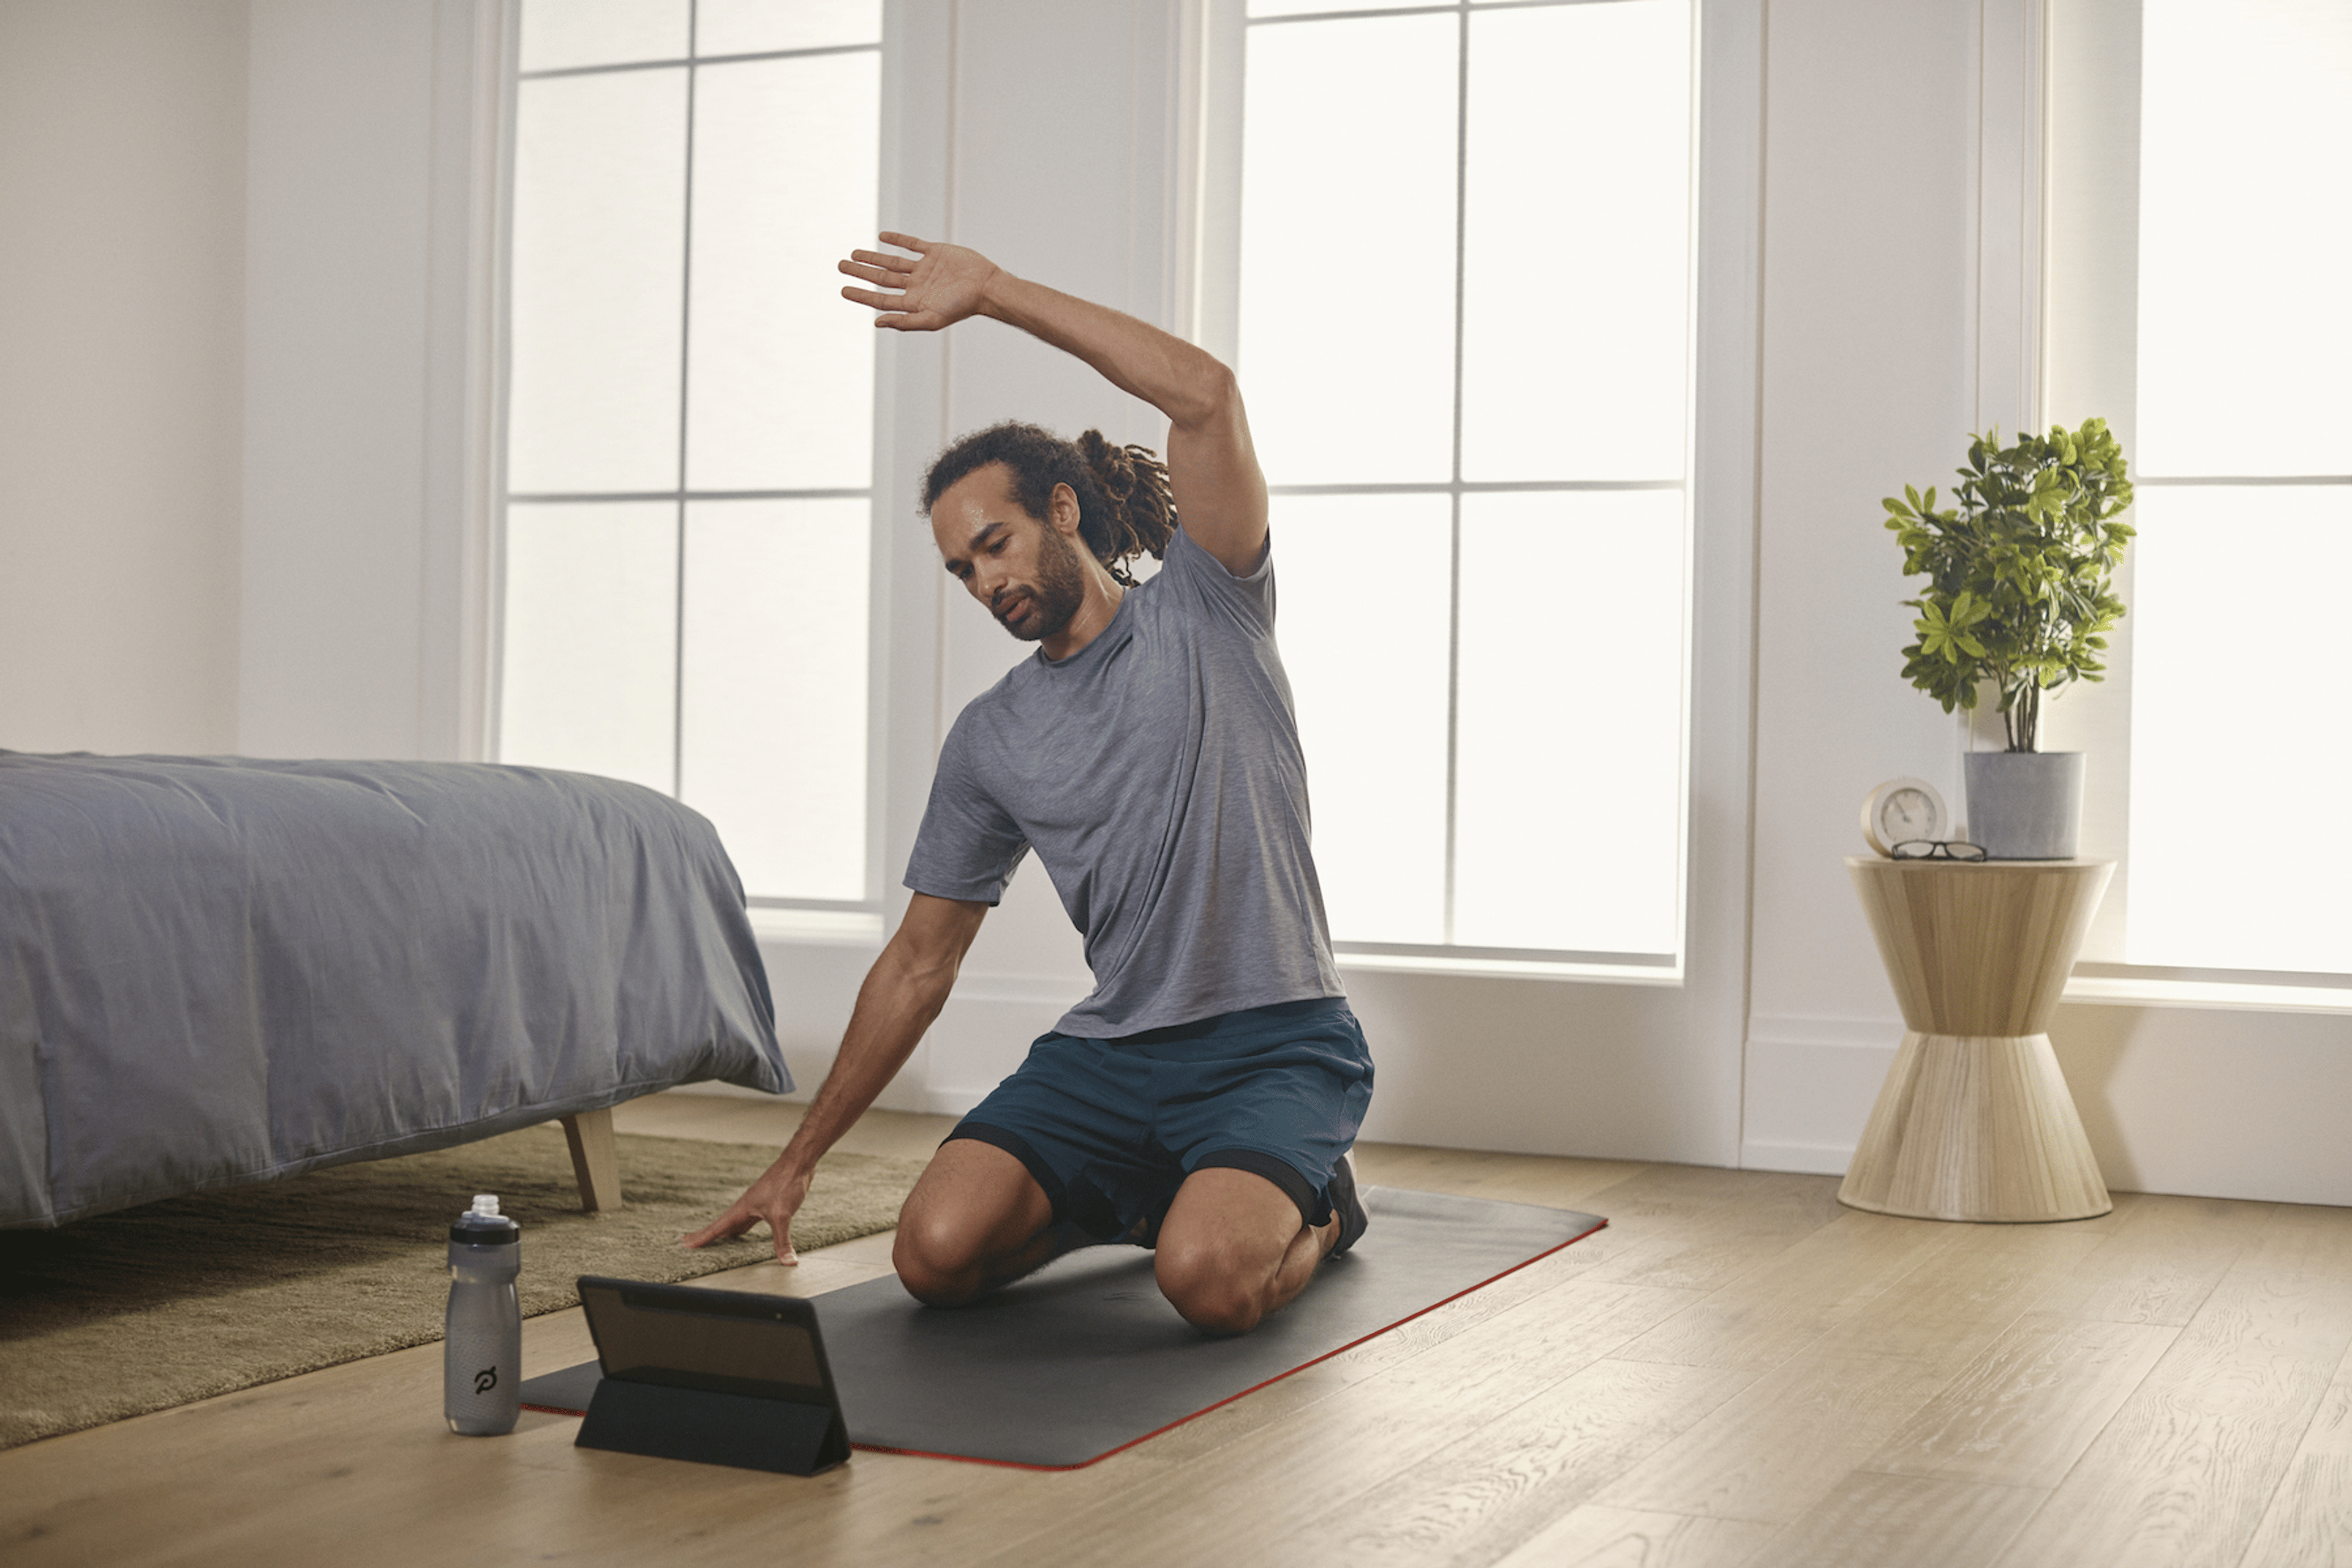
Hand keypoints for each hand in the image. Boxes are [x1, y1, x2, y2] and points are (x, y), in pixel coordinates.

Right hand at [680, 1157, 811, 1263]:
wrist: (798, 1163)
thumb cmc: (786, 1183)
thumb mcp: (782, 1215)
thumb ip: (782, 1241)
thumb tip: (788, 1263)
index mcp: (742, 1208)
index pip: (717, 1227)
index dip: (701, 1237)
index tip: (685, 1244)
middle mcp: (745, 1207)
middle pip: (721, 1225)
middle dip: (706, 1235)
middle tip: (689, 1243)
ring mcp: (755, 1205)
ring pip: (735, 1223)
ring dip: (723, 1233)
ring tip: (713, 1243)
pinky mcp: (767, 1204)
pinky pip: (748, 1220)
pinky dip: (741, 1229)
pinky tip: (743, 1232)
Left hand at [839, 232, 997, 331]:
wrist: (986, 285)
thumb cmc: (962, 306)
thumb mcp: (932, 318)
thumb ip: (904, 322)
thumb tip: (876, 323)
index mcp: (914, 302)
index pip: (881, 299)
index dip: (861, 295)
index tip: (843, 289)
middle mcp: (916, 285)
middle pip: (882, 278)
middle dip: (861, 272)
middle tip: (840, 265)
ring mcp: (925, 268)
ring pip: (892, 262)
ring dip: (873, 257)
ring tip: (854, 254)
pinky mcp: (935, 252)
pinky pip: (912, 244)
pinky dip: (897, 240)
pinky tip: (882, 237)